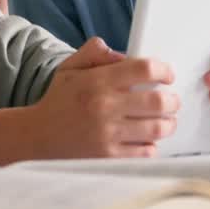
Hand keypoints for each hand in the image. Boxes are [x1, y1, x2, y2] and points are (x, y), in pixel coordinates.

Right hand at [28, 38, 178, 158]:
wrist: (37, 137)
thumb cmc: (58, 101)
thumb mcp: (69, 68)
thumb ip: (94, 52)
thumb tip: (124, 55)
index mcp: (97, 81)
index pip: (144, 68)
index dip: (163, 70)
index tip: (166, 75)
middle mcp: (105, 106)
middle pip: (158, 100)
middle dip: (172, 100)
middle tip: (170, 100)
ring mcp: (108, 133)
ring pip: (158, 128)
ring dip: (167, 123)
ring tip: (165, 121)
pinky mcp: (109, 156)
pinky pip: (146, 151)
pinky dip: (152, 145)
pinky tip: (146, 139)